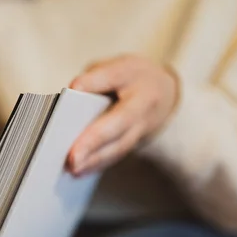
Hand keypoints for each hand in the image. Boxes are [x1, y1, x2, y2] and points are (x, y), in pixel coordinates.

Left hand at [66, 55, 178, 175]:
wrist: (165, 91)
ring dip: (96, 159)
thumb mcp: (114, 65)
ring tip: (73, 168)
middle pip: (119, 122)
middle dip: (94, 140)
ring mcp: (143, 124)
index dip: (93, 82)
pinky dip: (100, 163)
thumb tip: (71, 97)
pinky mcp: (138, 139)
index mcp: (133, 74)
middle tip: (72, 157)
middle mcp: (143, 101)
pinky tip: (82, 170)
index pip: (112, 76)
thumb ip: (94, 78)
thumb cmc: (130, 77)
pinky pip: (118, 153)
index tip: (73, 88)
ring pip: (120, 144)